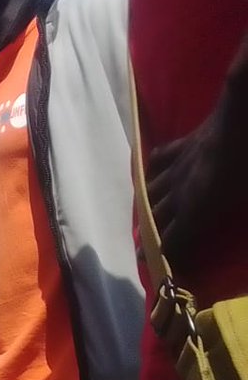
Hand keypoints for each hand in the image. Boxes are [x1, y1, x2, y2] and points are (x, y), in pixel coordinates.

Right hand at [147, 95, 245, 269]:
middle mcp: (178, 192)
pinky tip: (150, 174)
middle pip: (156, 219)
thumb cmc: (246, 161)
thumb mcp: (243, 195)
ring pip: (151, 193)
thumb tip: (228, 225)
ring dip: (146, 209)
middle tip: (142, 250)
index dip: (160, 254)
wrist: (240, 114)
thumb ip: (227, 213)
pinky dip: (152, 171)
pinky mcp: (180, 147)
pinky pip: (159, 160)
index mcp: (196, 208)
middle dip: (148, 237)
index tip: (149, 265)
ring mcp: (176, 168)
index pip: (172, 239)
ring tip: (142, 219)